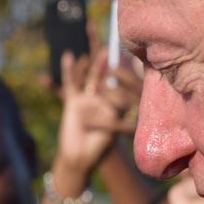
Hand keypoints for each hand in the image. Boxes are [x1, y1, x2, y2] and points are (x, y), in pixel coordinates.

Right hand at [50, 48, 133, 195]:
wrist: (81, 156)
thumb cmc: (99, 145)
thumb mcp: (113, 129)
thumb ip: (117, 115)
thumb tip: (125, 104)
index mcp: (114, 104)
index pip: (121, 88)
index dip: (127, 85)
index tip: (135, 91)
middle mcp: (101, 98)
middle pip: (106, 76)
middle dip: (111, 62)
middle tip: (117, 47)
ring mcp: (86, 98)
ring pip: (91, 77)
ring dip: (97, 63)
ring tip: (105, 49)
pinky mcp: (72, 101)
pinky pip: (70, 83)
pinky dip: (68, 70)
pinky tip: (69, 57)